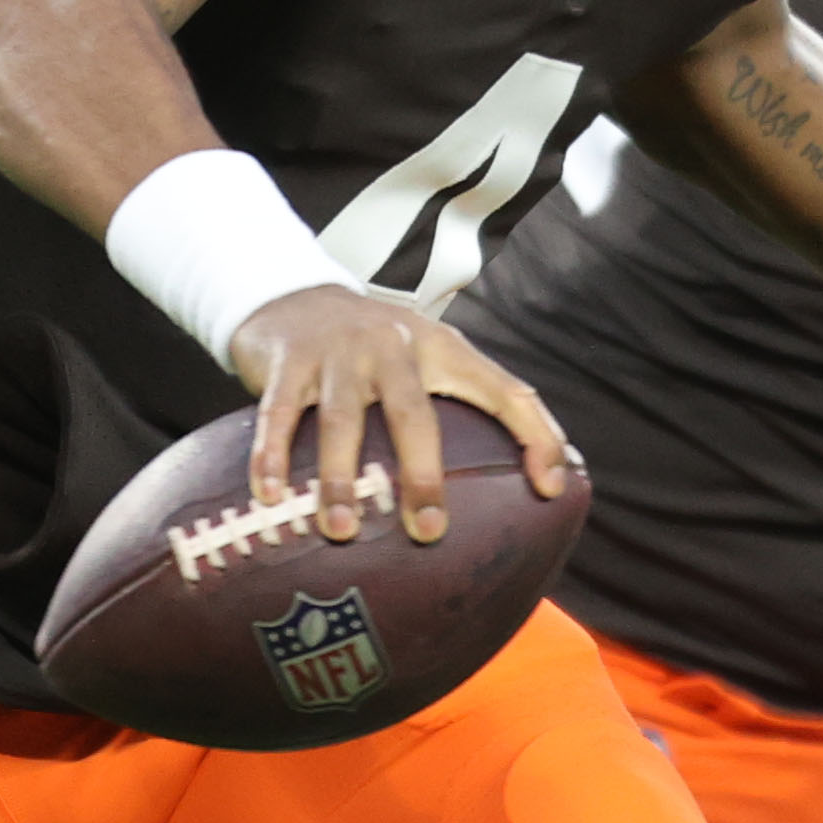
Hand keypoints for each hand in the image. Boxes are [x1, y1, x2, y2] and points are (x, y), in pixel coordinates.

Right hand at [226, 287, 571, 541]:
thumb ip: (468, 402)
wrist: (293, 292)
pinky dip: (272, 456)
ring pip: (342, 420)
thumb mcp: (429, 357)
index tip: (551, 488)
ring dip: (340, 478)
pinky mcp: (287, 360)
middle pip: (414, 414)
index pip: (505, 391)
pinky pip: (279, 415)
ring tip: (341, 529)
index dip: (536, 436)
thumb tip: (532, 478)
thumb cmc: (376, 346)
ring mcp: (338, 352)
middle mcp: (395, 345)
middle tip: (428, 529)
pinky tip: (272, 496)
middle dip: (422, 475)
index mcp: (444, 349)